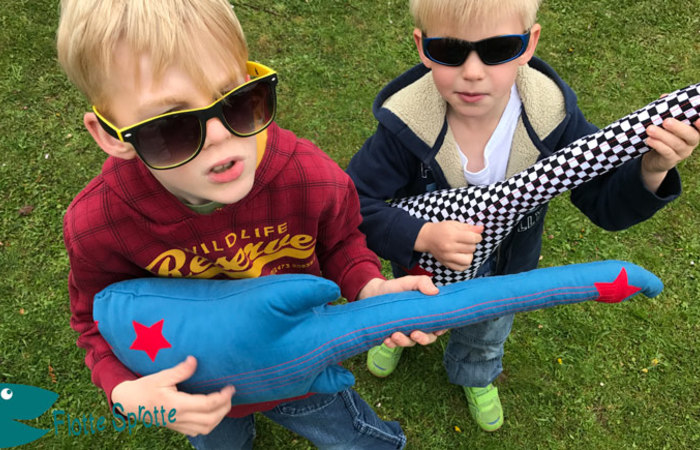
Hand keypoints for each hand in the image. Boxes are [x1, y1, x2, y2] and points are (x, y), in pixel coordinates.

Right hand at [111, 356, 234, 436]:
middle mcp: (179, 418)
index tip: (231, 387)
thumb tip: (194, 360)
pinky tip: (213, 412)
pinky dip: (210, 423)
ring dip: (219, 417)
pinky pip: (198, 431)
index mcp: (177, 405)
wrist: (129, 403)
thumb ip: (180, 370)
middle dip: (225, 407)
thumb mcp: (161, 376)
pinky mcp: (177, 427)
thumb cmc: (145, 388)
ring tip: (224, 403)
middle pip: (211, 419)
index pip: (207, 405)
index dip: (223, 397)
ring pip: (206, 428)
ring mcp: (178, 425)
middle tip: (230, 394)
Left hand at [357, 276, 445, 348]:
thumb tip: (434, 291)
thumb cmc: (396, 287)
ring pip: (409, 342)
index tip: (437, 331)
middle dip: (422, 339)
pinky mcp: (392, 336)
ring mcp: (406, 332)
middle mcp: (419, 326)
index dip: (441, 330)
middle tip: (415, 334)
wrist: (375, 292)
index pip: (440, 325)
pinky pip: (394, 344)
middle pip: (427, 338)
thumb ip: (422, 283)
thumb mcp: (409, 282)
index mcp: (427, 314)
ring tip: (395, 335)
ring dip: (404, 341)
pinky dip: (391, 344)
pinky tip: (387, 339)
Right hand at [415, 221, 483, 270]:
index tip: (475, 236)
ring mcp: (447, 257)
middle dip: (472, 244)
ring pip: (468, 260)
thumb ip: (469, 227)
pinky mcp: (446, 263)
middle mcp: (449, 247)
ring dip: (469, 255)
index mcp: (452, 235)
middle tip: (466, 241)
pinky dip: (464, 263)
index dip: (478, 237)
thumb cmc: (442, 229)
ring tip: (465, 250)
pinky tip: (462, 257)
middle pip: (471, 248)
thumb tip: (482, 229)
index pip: (473, 239)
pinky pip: (461, 268)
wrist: (427, 238)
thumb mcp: (455, 224)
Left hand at [641, 117, 699, 191]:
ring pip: (676, 144)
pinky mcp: (671, 160)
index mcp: (694, 130)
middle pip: (691, 135)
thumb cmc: (663, 135)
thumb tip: (663, 98)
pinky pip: (667, 152)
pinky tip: (649, 139)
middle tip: (666, 121)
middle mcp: (692, 142)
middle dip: (679, 128)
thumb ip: (669, 111)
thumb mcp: (667, 125)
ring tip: (650, 129)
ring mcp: (683, 152)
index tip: (698, 119)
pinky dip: (658, 145)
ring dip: (662, 135)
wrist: (654, 158)